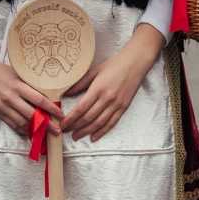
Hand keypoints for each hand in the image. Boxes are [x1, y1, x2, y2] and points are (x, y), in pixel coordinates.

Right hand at [0, 38, 61, 136]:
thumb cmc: (2, 71)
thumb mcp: (19, 75)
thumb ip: (31, 85)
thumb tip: (49, 95)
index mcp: (18, 86)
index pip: (39, 100)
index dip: (51, 109)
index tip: (61, 115)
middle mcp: (10, 98)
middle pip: (32, 115)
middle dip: (46, 124)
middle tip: (57, 130)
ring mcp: (3, 107)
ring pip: (21, 123)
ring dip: (34, 130)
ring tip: (45, 133)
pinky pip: (12, 124)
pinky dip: (22, 130)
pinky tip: (31, 132)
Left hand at [60, 26, 163, 140]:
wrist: (136, 62)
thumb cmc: (114, 64)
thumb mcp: (94, 71)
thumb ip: (80, 83)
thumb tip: (65, 93)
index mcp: (98, 88)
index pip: (81, 108)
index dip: (70, 119)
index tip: (62, 124)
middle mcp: (107, 99)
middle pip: (88, 118)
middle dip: (75, 127)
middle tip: (65, 131)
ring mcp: (116, 104)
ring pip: (99, 123)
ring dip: (86, 131)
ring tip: (76, 136)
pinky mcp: (124, 107)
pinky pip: (111, 123)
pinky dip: (102, 131)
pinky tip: (94, 137)